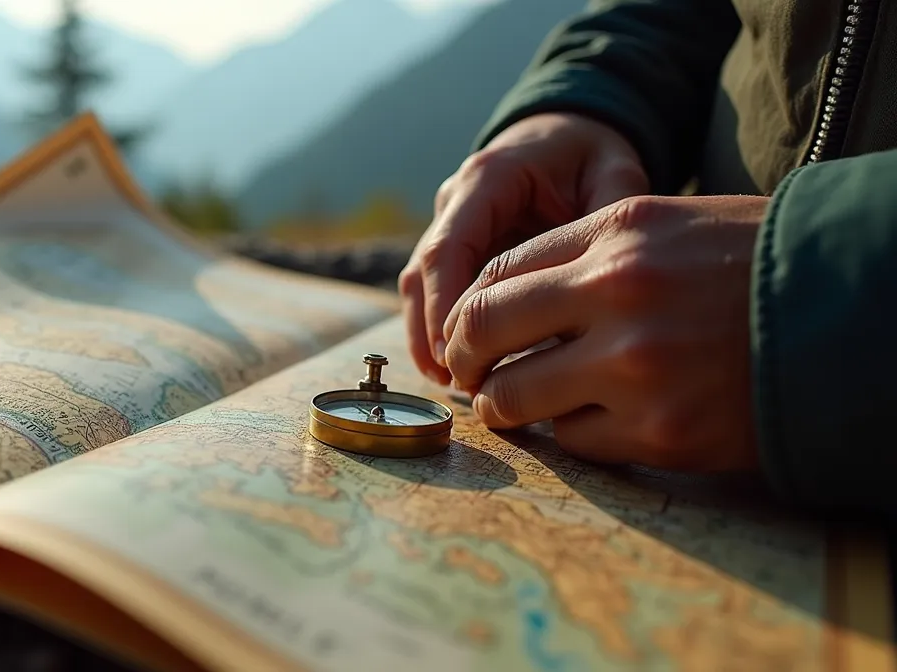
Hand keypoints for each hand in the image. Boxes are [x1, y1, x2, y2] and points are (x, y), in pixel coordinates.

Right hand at [398, 112, 648, 384]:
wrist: (566, 135)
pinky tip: (457, 371)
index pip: (449, 247)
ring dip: (430, 337)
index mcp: (489, 178)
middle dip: (434, 331)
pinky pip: (434, 292)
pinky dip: (440, 331)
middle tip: (461, 380)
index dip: (446, 305)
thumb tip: (596, 287)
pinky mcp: (455, 248)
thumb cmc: (591, 157)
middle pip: (423, 273)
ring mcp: (449, 225)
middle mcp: (456, 200)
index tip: (460, 352)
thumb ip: (608, 219)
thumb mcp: (615, 174)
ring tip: (457, 384)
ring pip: (418, 286)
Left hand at [444, 195, 765, 472]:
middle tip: (466, 375)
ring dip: (505, 406)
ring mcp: (636, 365)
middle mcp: (616, 292)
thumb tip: (500, 300)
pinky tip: (591, 421)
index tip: (465, 333)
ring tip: (514, 406)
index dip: (466, 310)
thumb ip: (587, 252)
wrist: (854, 313)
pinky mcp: (661, 431)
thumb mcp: (673, 225)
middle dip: (462, 358)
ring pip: (516, 397)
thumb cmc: (758, 265)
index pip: (496, 272)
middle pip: (485, 330)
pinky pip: (575, 441)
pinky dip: (571, 435)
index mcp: (617, 231)